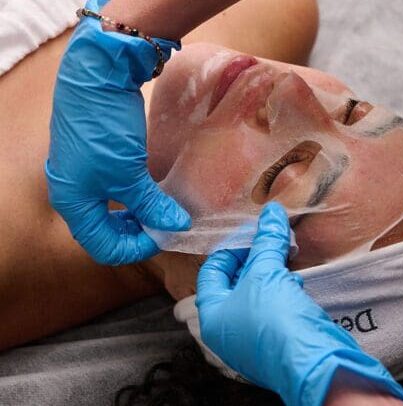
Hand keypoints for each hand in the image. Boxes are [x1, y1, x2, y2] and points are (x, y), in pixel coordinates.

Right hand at [46, 0, 190, 264]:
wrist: (97, 74)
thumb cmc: (105, 127)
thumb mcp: (129, 172)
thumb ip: (152, 204)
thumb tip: (178, 226)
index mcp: (73, 203)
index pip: (104, 247)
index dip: (136, 248)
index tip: (165, 236)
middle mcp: (75, 194)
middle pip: (106, 232)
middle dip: (138, 232)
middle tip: (166, 225)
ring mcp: (85, 176)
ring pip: (112, 212)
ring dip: (138, 215)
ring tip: (163, 211)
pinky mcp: (97, 160)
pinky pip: (115, 192)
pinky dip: (135, 198)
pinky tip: (153, 193)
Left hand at [196, 202, 402, 405]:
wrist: (314, 364)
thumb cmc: (275, 320)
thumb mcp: (267, 273)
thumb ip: (267, 241)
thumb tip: (272, 211)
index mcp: (212, 316)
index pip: (212, 272)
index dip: (231, 249)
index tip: (252, 234)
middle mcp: (228, 330)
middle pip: (234, 283)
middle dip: (254, 258)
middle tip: (270, 239)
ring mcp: (252, 339)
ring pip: (256, 295)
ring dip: (270, 273)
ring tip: (285, 257)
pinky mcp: (276, 341)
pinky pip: (274, 309)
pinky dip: (282, 292)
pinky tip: (296, 284)